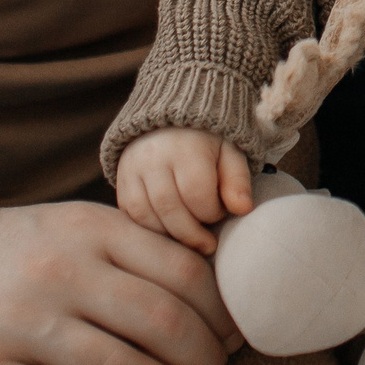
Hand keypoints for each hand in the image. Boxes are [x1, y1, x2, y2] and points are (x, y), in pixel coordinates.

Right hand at [0, 201, 242, 364]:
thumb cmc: (17, 254)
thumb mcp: (77, 227)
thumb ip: (136, 250)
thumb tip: (217, 292)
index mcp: (90, 228)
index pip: (181, 272)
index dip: (220, 312)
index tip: (235, 337)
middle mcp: (58, 271)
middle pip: (160, 323)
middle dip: (205, 360)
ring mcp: (18, 323)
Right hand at [117, 128, 254, 255]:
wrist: (169, 119)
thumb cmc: (206, 141)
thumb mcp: (230, 152)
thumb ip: (237, 180)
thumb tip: (243, 209)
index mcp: (186, 147)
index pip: (197, 194)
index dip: (212, 212)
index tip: (221, 213)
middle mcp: (154, 157)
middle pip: (170, 209)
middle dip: (192, 234)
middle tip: (207, 244)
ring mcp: (132, 168)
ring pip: (146, 216)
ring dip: (170, 236)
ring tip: (188, 239)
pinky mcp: (121, 180)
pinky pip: (130, 215)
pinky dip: (149, 229)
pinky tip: (168, 232)